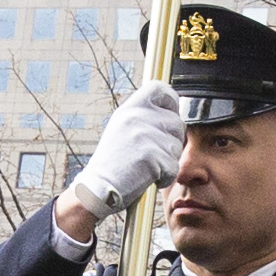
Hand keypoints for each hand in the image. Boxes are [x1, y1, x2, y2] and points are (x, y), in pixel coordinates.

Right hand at [54, 80, 190, 248]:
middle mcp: (138, 117)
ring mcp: (146, 135)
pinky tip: (148, 177)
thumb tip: (172, 112)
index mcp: (131, 108)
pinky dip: (165, 177)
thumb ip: (144, 117)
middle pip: (177, 122)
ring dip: (168, 160)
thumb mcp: (123, 128)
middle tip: (153, 154)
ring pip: (177, 146)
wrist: (98, 187)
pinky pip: (173, 166)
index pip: (160, 88)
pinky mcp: (152, 156)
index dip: (170, 101)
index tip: (168, 116)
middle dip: (171, 141)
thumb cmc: (113, 162)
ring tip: (146, 166)